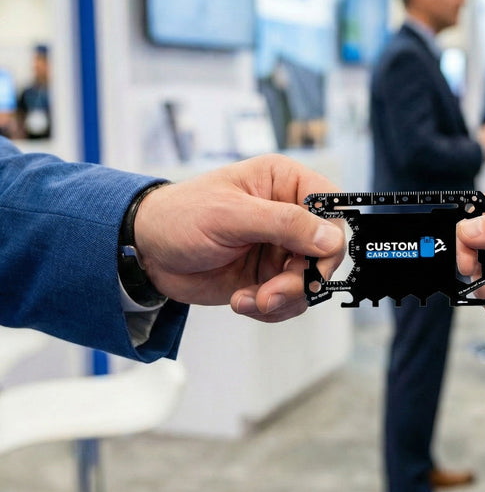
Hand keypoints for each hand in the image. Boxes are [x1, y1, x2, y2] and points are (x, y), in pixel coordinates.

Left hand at [134, 154, 344, 322]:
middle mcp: (289, 215)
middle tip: (273, 293)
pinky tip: (242, 301)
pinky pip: (290, 300)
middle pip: (325, 252)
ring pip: (310, 281)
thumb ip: (284, 224)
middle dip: (302, 279)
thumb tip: (330, 238)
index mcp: (285, 183)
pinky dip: (271, 308)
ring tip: (252, 300)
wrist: (146, 253)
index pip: (331, 207)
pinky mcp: (269, 276)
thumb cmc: (180, 216)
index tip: (315, 261)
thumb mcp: (231, 214)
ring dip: (284, 298)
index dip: (330, 237)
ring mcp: (280, 248)